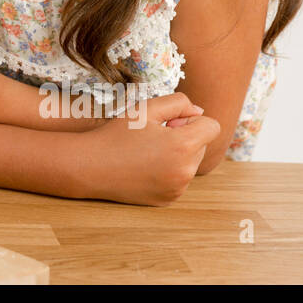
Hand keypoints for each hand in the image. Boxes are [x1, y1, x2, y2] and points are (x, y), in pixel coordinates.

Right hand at [83, 92, 220, 205]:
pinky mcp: (169, 199)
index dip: (191, 119)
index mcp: (183, 145)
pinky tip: (144, 167)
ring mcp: (178, 188)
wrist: (91, 166)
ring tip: (147, 152)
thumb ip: (179, 103)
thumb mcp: (146, 108)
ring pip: (191, 163)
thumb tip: (200, 114)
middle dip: (185, 137)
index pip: (212, 126)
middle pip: (202, 145)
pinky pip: (180, 180)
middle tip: (153, 136)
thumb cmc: (117, 134)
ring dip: (177, 155)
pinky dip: (168, 172)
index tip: (169, 122)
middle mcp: (185, 171)